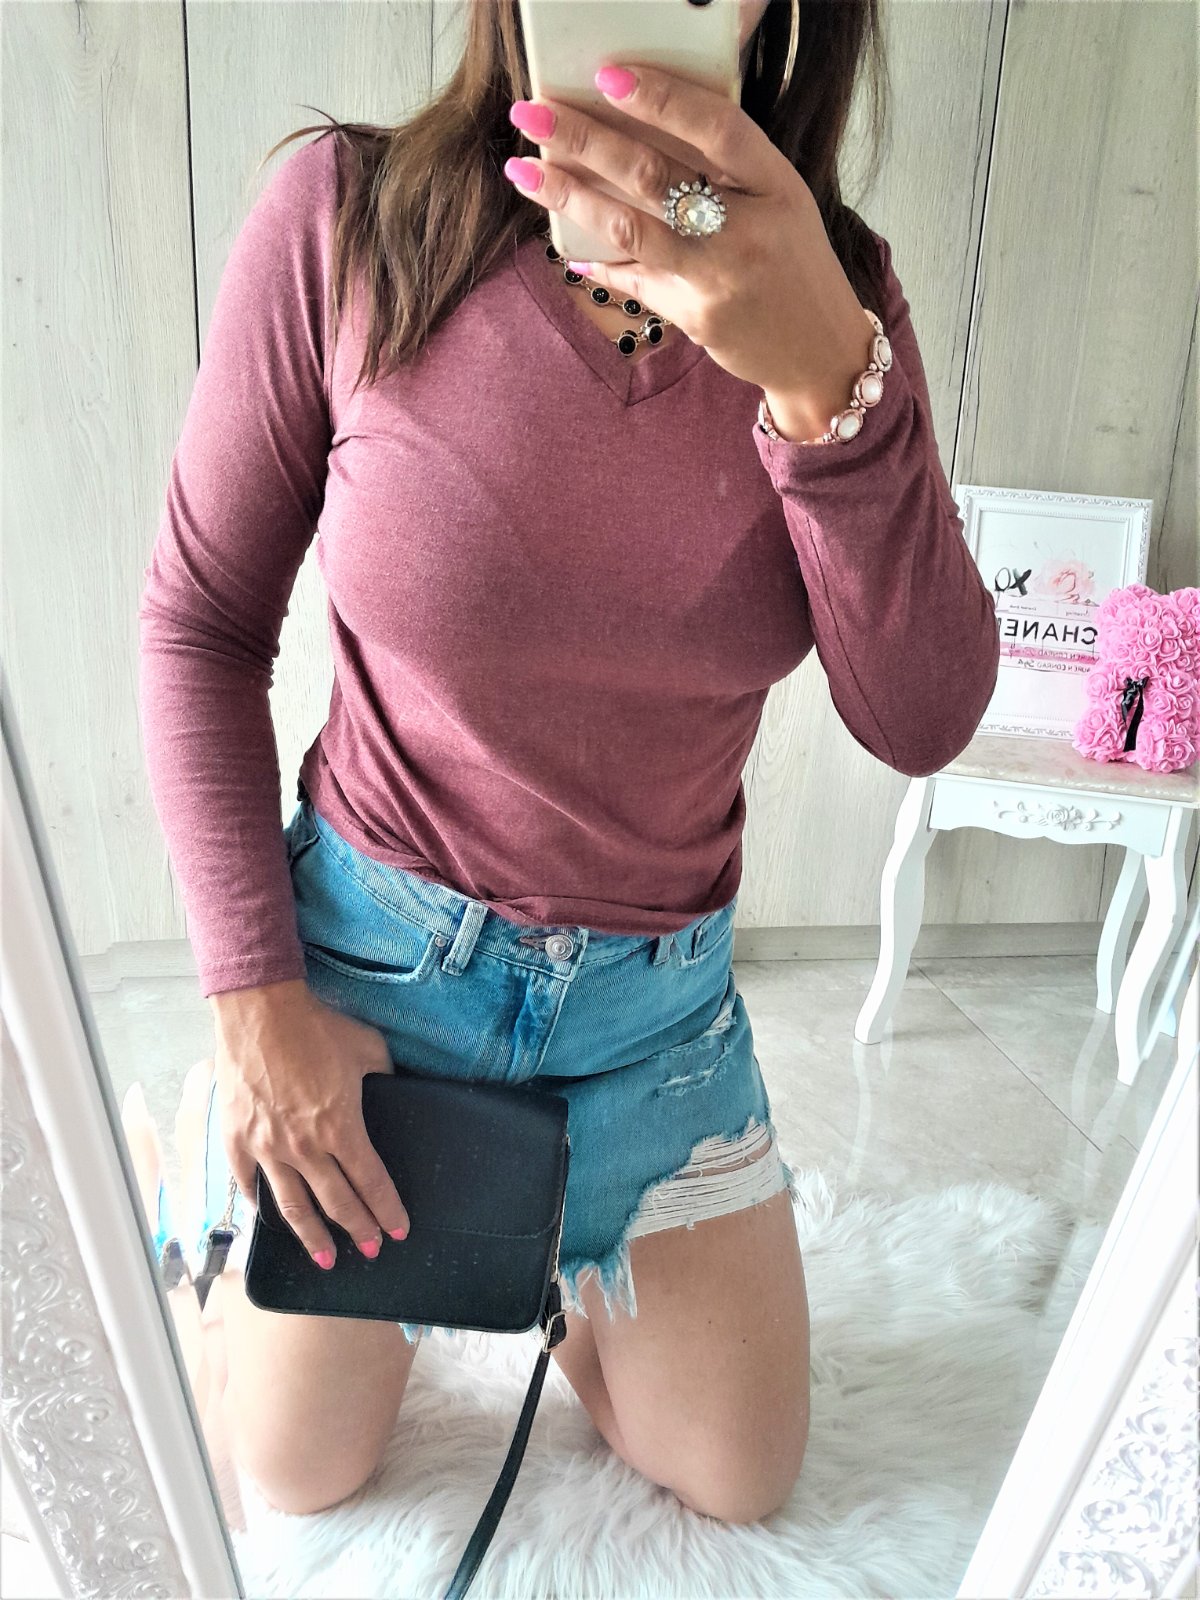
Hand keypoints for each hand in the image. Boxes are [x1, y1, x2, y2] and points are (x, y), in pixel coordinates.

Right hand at [213, 986, 409, 1268]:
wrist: (261, 1011)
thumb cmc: (317, 1027)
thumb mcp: (369, 1049)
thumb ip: (385, 1076)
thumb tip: (395, 1086)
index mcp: (340, 1128)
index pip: (371, 1182)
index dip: (387, 1210)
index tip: (398, 1231)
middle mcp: (304, 1147)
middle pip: (336, 1202)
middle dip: (358, 1230)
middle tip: (372, 1250)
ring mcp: (266, 1147)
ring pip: (292, 1206)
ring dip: (311, 1237)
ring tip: (326, 1260)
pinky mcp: (237, 1138)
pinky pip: (249, 1183)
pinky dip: (261, 1204)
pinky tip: (270, 1218)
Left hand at [504, 61, 872, 410]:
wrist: (820, 350)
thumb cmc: (794, 262)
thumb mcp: (781, 200)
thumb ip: (728, 166)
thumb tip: (643, 126)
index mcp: (776, 185)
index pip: (716, 127)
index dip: (661, 99)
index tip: (606, 76)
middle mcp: (748, 230)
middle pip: (654, 174)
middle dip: (584, 139)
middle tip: (532, 113)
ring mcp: (718, 278)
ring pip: (630, 228)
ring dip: (570, 196)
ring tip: (525, 170)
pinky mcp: (695, 317)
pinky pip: (634, 279)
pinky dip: (596, 260)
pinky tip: (563, 244)